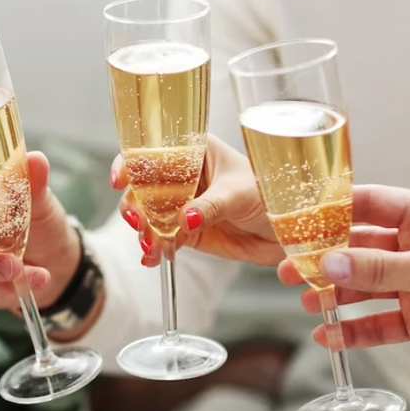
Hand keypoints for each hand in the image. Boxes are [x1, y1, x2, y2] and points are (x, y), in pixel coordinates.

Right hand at [118, 134, 279, 267]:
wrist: (288, 228)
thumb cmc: (271, 194)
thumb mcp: (240, 195)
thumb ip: (211, 207)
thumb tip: (183, 219)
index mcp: (195, 151)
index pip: (153, 152)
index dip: (131, 163)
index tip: (121, 179)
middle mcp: (183, 176)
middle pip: (143, 187)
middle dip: (135, 204)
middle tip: (138, 222)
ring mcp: (182, 205)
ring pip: (149, 216)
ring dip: (144, 231)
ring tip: (151, 246)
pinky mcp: (187, 232)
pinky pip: (163, 239)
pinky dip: (155, 249)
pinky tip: (152, 258)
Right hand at [280, 184, 409, 373]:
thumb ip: (378, 268)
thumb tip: (329, 263)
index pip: (370, 205)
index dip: (333, 212)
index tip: (298, 221)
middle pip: (361, 248)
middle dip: (327, 259)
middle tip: (293, 268)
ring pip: (365, 288)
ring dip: (336, 296)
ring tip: (308, 303)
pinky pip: (379, 324)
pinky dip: (354, 330)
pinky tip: (330, 336)